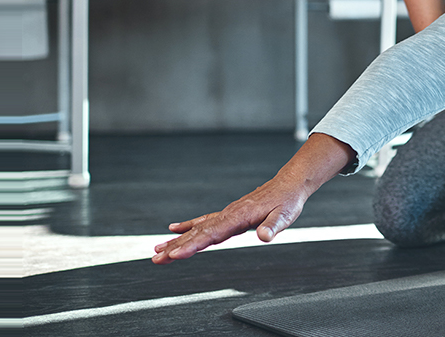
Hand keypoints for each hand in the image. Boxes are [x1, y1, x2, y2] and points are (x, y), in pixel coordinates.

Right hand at [150, 133, 353, 263]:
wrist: (288, 185)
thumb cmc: (287, 201)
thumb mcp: (285, 216)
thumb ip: (274, 226)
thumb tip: (265, 237)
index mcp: (238, 217)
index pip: (211, 234)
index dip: (191, 245)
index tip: (175, 255)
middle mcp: (228, 215)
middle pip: (197, 233)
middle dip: (175, 247)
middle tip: (156, 259)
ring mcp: (226, 215)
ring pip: (196, 229)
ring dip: (176, 241)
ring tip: (156, 251)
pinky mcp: (228, 215)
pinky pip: (203, 222)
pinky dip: (188, 227)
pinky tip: (174, 231)